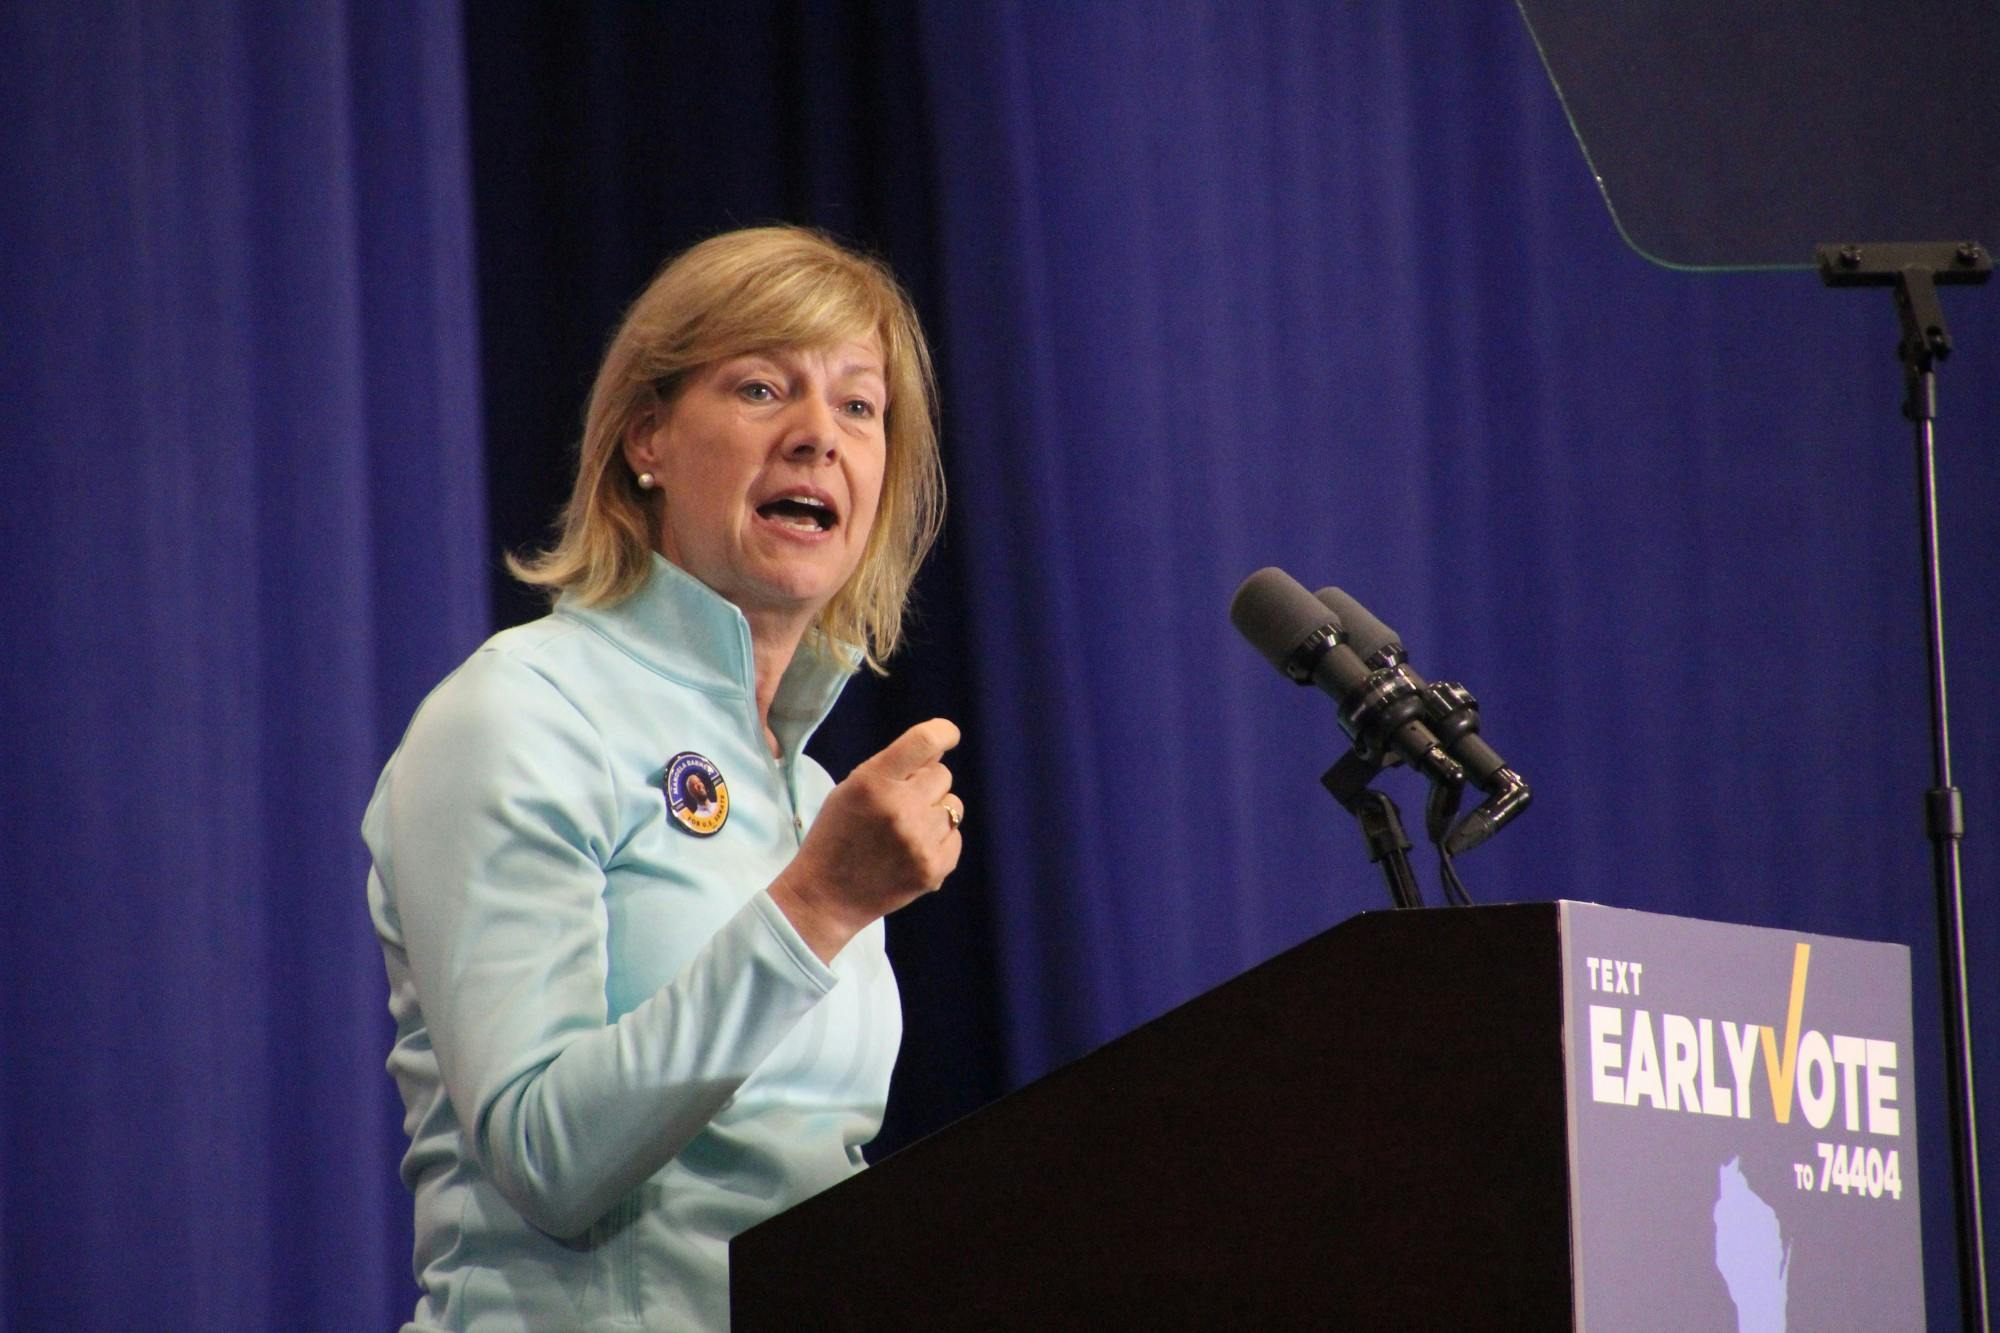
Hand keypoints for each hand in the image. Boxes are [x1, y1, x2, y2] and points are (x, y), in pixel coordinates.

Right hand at [769, 718, 963, 962]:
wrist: (825, 898)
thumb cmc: (836, 837)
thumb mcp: (849, 790)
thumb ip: (891, 768)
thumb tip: (938, 749)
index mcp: (873, 783)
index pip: (925, 742)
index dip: (944, 733)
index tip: (949, 736)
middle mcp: (900, 809)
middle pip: (942, 775)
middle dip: (925, 784)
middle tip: (900, 804)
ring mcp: (919, 842)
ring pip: (953, 806)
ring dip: (933, 812)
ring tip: (905, 830)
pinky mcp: (933, 870)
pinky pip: (955, 837)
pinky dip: (938, 841)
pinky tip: (911, 852)